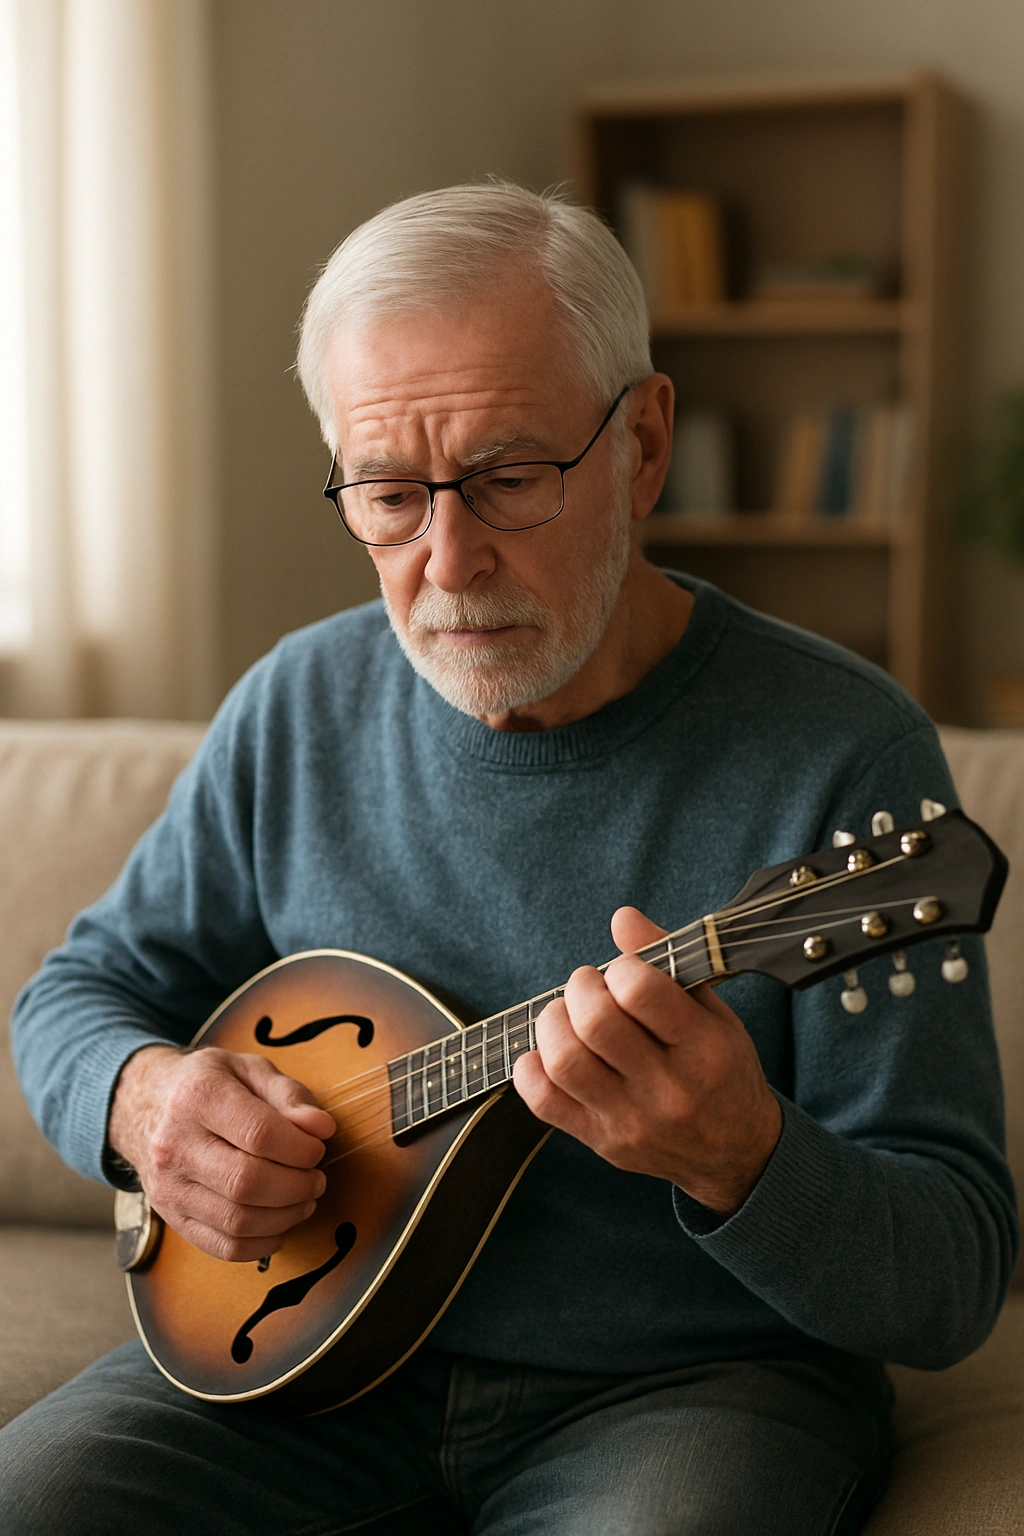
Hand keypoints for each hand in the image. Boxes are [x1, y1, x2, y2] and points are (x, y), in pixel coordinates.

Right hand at [107, 1044, 337, 1261]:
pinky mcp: (171, 1217)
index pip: (259, 1134)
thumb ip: (289, 1095)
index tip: (317, 1148)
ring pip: (237, 1220)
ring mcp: (169, 1186)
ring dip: (285, 1217)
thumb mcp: (249, 1070)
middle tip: (316, 1179)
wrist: (148, 1106)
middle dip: (297, 1186)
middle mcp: (174, 1145)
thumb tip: (321, 1128)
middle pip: (247, 1183)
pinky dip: (261, 1243)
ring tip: (304, 1199)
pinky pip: (222, 1246)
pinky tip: (278, 1224)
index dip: (300, 1148)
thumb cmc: (209, 1086)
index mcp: (197, 1097)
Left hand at [513, 907, 781, 1213]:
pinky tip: (550, 1052)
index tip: (622, 971)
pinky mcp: (602, 1141)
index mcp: (704, 1049)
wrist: (737, 1154)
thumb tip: (623, 917)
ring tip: (568, 1015)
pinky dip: (531, 1068)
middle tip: (588, 986)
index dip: (619, 968)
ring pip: (564, 1062)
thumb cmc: (724, 1072)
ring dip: (553, 1023)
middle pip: (595, 1024)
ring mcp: (632, 1121)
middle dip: (580, 988)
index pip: (640, 992)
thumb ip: (669, 963)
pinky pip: (544, 1102)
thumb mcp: (716, 1013)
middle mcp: (668, 1090)